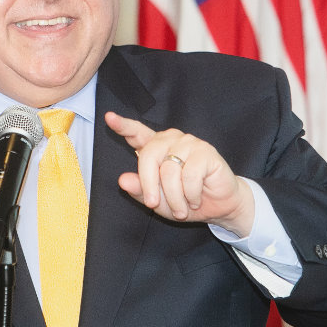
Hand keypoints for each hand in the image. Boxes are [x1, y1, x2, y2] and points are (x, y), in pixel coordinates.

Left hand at [104, 112, 254, 236]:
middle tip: (153, 204)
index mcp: (155, 147)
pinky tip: (195, 199)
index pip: (136, 133)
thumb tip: (122, 180)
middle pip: (149, 156)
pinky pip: (189, 176)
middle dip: (149, 185)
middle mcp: (171, 140)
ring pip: (169, 171)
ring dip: (174, 197)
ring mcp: (189, 143)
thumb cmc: (184, 201)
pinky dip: (190, 195)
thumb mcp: (157, 201)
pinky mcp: (206, 151)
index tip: (109, 118)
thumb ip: (140, 190)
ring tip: (182, 207)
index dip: (123, 126)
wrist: (217, 207)